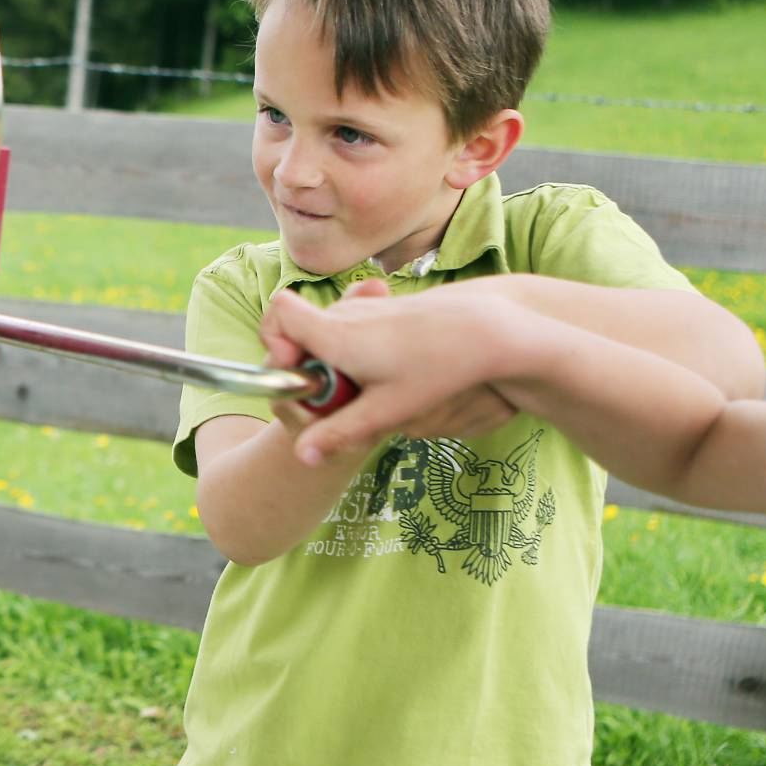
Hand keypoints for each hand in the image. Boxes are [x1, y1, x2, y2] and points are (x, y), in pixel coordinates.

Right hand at [259, 280, 524, 464]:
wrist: (492, 331)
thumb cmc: (440, 367)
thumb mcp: (386, 411)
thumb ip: (338, 432)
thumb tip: (302, 457)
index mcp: (336, 333)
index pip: (278, 312)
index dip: (273, 340)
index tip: (295, 371)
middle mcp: (346, 314)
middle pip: (300, 332)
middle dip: (306, 367)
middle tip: (337, 398)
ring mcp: (366, 308)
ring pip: (327, 333)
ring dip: (333, 362)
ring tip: (368, 390)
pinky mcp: (385, 310)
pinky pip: (352, 330)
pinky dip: (356, 353)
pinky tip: (389, 376)